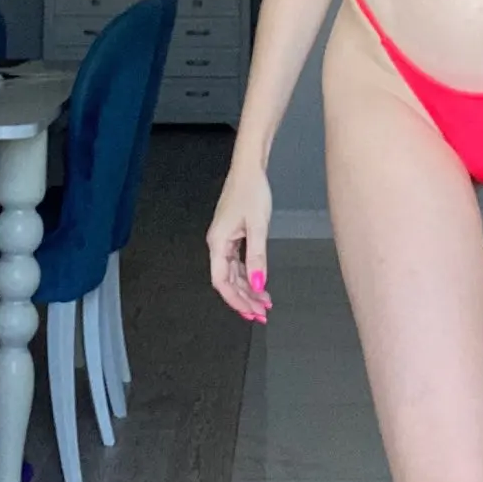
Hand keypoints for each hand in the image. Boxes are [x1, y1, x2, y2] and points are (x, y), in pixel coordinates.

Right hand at [206, 161, 273, 322]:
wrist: (249, 167)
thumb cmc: (251, 190)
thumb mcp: (258, 226)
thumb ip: (257, 258)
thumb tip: (259, 284)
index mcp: (217, 243)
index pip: (222, 282)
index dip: (236, 301)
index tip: (252, 313)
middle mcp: (217, 243)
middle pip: (227, 281)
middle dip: (244, 299)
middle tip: (262, 313)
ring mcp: (225, 239)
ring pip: (234, 273)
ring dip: (248, 288)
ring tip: (265, 302)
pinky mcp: (233, 234)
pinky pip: (238, 262)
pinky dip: (249, 274)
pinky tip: (259, 282)